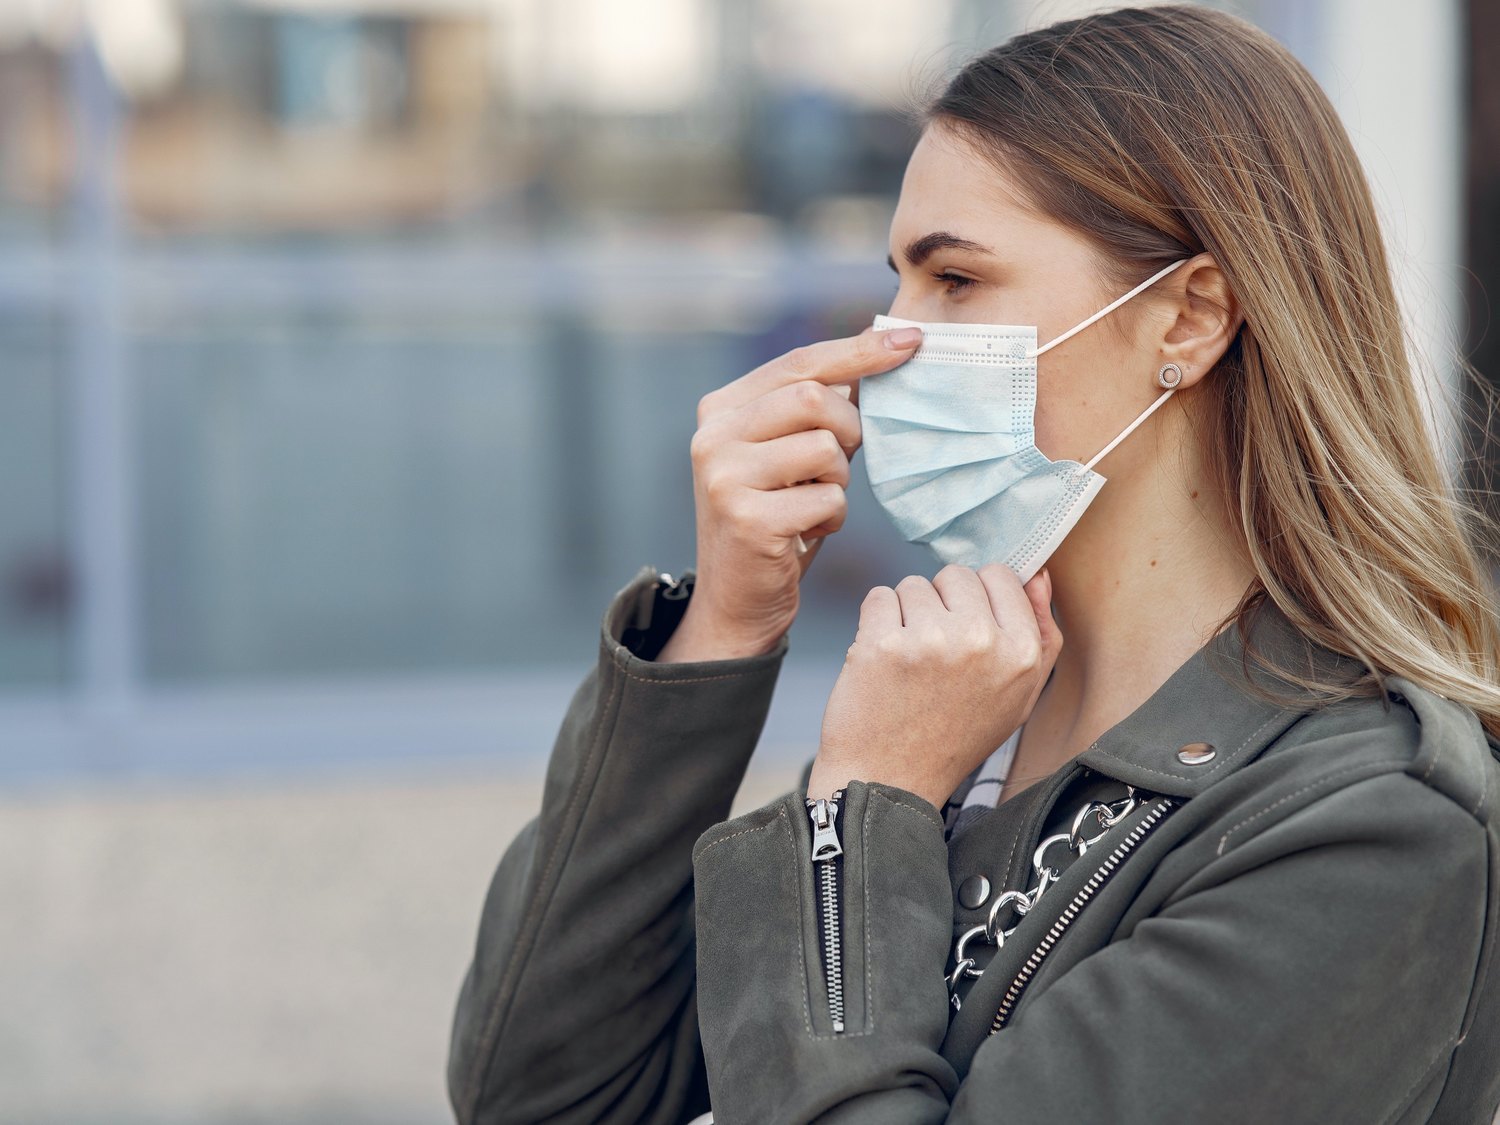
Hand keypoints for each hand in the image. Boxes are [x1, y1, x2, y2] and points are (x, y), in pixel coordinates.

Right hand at [657, 325, 923, 661]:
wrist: (738, 601)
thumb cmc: (777, 519)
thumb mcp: (790, 454)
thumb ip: (820, 409)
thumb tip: (884, 350)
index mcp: (720, 409)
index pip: (799, 363)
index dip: (859, 350)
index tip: (911, 340)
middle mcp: (712, 436)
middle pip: (813, 397)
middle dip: (849, 429)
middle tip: (841, 463)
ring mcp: (724, 477)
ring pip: (825, 447)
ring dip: (839, 481)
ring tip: (814, 503)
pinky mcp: (746, 518)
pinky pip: (827, 499)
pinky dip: (832, 518)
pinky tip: (806, 533)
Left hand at [806, 564, 1061, 809]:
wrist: (890, 780)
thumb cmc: (953, 738)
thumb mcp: (1019, 697)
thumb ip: (1041, 635)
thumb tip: (1039, 576)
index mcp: (1023, 654)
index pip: (1002, 576)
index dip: (978, 598)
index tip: (964, 628)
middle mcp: (982, 642)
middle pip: (956, 575)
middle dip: (941, 603)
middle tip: (935, 651)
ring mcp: (931, 640)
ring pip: (914, 585)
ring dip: (907, 614)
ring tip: (909, 661)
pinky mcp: (883, 643)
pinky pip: (878, 597)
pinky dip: (875, 622)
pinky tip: (883, 659)